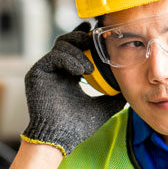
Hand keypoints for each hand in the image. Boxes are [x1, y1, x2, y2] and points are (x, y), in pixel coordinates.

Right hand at [22, 22, 125, 154]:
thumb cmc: (78, 126)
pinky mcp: (36, 73)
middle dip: (81, 37)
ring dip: (78, 52)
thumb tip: (131, 88)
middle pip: (67, 41)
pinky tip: (81, 70)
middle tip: (94, 40)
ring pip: (61, 45)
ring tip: (90, 68)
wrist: (60, 138)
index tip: (97, 30)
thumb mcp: (103, 107)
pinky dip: (69, 60)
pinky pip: (53, 56)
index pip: (77, 48)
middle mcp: (56, 69)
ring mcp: (45, 70)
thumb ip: (115, 96)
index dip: (85, 37)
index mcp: (69, 74)